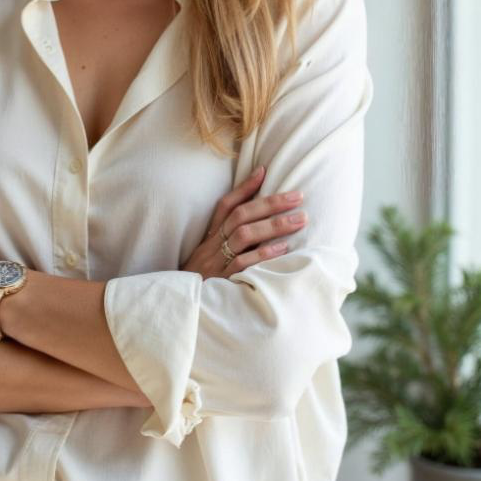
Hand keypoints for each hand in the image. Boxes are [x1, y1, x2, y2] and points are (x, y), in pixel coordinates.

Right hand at [182, 165, 305, 278]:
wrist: (180, 309)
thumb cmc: (202, 282)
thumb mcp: (209, 257)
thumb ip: (229, 239)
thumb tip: (256, 222)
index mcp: (209, 237)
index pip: (225, 205)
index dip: (244, 187)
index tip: (265, 171)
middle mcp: (211, 245)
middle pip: (240, 216)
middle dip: (270, 203)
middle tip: (298, 196)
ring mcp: (216, 262)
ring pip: (243, 235)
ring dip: (274, 225)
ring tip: (300, 219)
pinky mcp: (222, 280)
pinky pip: (243, 263)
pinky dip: (263, 254)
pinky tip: (283, 248)